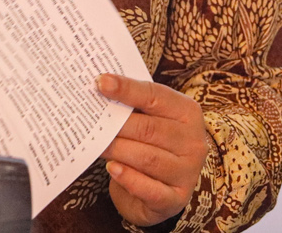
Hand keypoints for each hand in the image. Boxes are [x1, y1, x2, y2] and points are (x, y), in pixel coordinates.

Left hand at [96, 74, 209, 227]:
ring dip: (117, 150)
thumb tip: (100, 87)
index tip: (100, 82)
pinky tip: (112, 169)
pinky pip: (150, 189)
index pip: (155, 96)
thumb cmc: (151, 144)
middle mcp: (193, 141)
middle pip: (149, 129)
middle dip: (116, 125)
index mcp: (187, 113)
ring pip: (147, 158)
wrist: (160, 188)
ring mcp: (187, 172)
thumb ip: (131, 106)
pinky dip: (128, 178)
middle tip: (89, 121)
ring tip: (95, 144)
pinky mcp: (176, 198)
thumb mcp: (149, 119)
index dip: (127, 89)